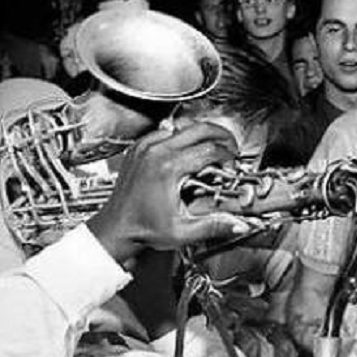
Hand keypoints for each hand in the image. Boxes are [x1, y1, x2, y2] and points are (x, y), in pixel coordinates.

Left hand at [87, 120, 252, 263]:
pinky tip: (189, 150)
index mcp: (168, 167)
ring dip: (203, 134)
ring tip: (213, 148)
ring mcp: (145, 147)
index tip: (233, 166)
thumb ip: (214, 227)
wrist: (116, 227)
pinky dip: (182, 136)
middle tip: (232, 149)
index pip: (211, 149)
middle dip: (222, 136)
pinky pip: (166, 131)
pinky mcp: (139, 148)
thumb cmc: (143, 228)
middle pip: (200, 128)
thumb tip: (240, 226)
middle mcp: (156, 151)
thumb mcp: (183, 232)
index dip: (228, 156)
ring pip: (184, 125)